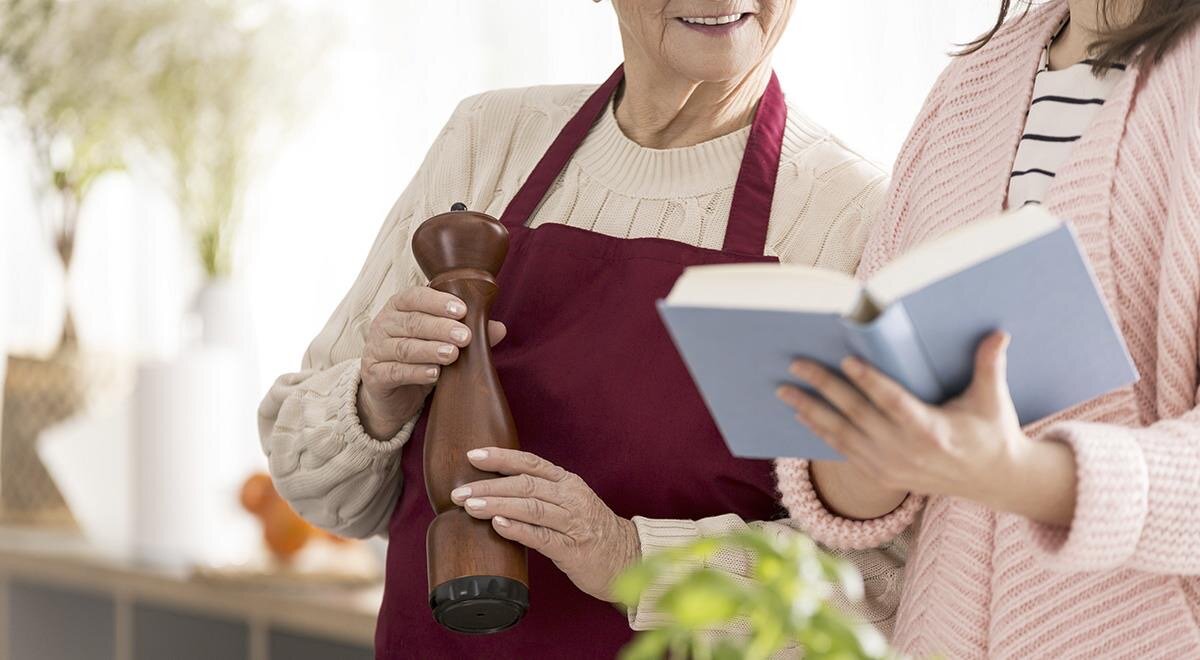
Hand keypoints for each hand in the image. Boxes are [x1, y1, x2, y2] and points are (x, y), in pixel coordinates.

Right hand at [358, 287, 505, 439]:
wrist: (392, 395)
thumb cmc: (419, 358)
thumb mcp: (442, 342)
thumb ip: (468, 332)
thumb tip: (499, 328)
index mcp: (399, 307)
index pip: (414, 297)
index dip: (437, 302)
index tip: (462, 310)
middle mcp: (383, 324)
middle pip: (411, 322)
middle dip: (440, 328)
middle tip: (465, 336)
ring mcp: (375, 350)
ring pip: (403, 347)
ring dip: (430, 350)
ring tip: (452, 354)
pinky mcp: (373, 375)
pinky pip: (394, 372)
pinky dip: (415, 373)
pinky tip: (435, 374)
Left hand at [450, 447, 640, 601]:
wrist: (628, 557)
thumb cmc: (589, 530)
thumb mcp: (568, 502)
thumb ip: (539, 494)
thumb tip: (493, 488)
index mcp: (567, 482)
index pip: (530, 463)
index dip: (501, 457)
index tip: (472, 455)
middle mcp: (571, 498)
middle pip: (525, 484)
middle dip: (489, 486)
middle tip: (459, 492)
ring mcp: (574, 523)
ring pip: (531, 507)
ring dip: (498, 505)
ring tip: (471, 506)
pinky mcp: (574, 550)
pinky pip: (542, 537)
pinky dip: (518, 529)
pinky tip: (499, 525)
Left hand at [777, 331, 1073, 523]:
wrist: (992, 481)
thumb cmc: (992, 433)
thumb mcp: (993, 400)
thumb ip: (990, 365)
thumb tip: (999, 332)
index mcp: (931, 429)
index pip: (893, 401)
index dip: (869, 381)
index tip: (846, 359)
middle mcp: (905, 450)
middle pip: (856, 414)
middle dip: (823, 387)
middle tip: (797, 364)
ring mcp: (890, 466)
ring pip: (842, 434)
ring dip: (810, 411)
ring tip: (784, 391)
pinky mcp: (882, 475)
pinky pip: (844, 451)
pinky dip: (820, 433)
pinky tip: (801, 416)